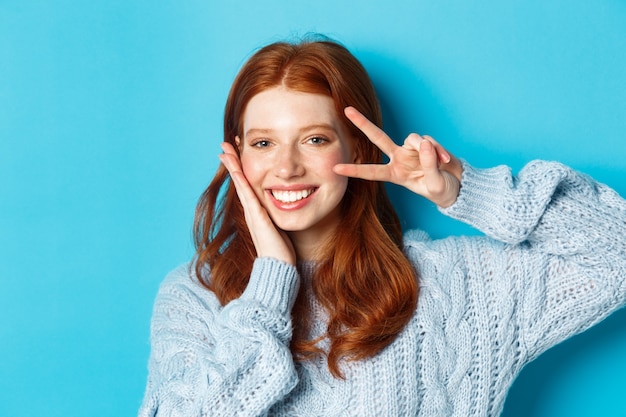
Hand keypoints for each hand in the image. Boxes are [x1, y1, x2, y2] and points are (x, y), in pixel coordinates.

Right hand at [219, 142, 295, 264]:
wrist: (278, 267)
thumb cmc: (281, 250)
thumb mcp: (280, 227)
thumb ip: (279, 215)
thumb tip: (289, 206)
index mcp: (257, 210)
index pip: (248, 183)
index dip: (241, 167)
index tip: (236, 151)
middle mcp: (251, 209)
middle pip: (240, 180)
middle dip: (233, 161)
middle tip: (225, 144)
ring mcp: (252, 213)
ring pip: (241, 184)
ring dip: (233, 166)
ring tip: (225, 151)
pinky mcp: (257, 218)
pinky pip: (248, 196)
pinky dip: (241, 182)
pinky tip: (237, 171)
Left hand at [334, 107, 462, 207]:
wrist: (458, 186)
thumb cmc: (441, 190)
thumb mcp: (434, 184)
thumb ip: (429, 164)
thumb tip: (423, 142)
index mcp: (395, 174)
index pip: (371, 172)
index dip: (354, 170)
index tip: (336, 168)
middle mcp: (399, 158)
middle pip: (378, 137)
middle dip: (363, 123)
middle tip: (347, 110)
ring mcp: (411, 149)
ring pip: (412, 138)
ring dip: (427, 150)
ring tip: (440, 163)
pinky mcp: (426, 143)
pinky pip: (429, 141)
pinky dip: (439, 151)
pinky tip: (445, 161)